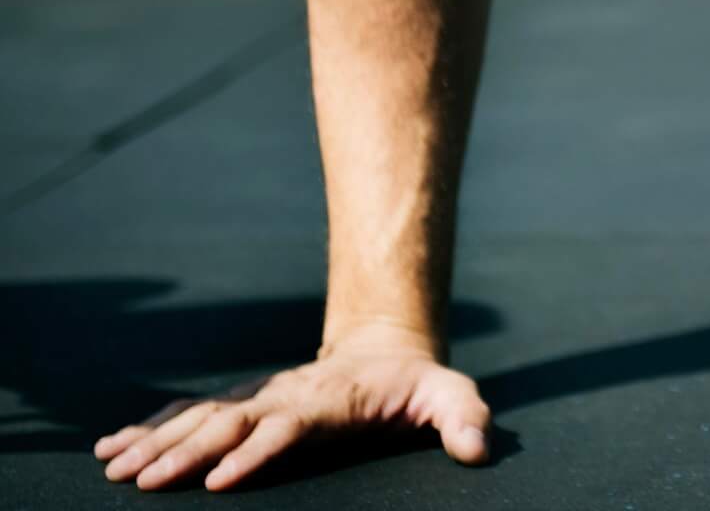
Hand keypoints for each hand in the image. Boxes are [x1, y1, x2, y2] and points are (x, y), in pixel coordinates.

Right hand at [92, 321, 491, 491]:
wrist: (386, 347)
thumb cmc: (417, 383)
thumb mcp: (451, 395)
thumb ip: (465, 417)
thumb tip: (478, 450)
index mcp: (328, 401)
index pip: (287, 426)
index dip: (256, 452)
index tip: (217, 481)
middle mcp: (285, 396)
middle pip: (229, 423)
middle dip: (184, 452)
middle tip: (140, 481)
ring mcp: (260, 397)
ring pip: (200, 418)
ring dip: (155, 442)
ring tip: (111, 467)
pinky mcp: (244, 402)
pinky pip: (189, 415)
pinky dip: (150, 429)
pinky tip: (112, 448)